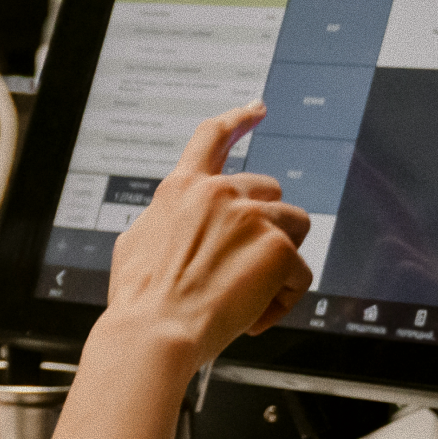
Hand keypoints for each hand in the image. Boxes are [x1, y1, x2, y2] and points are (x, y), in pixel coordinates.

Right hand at [104, 102, 313, 366]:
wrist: (154, 330)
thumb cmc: (141, 297)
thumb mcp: (137, 241)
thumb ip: (166, 220)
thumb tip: (174, 222)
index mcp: (182, 189)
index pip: (211, 137)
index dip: (237, 119)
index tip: (256, 108)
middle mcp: (218, 193)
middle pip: (270, 190)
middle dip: (266, 224)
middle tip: (248, 262)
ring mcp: (251, 217)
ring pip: (294, 227)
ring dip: (280, 260)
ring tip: (252, 294)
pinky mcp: (277, 248)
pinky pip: (300, 273)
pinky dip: (283, 299)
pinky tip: (254, 315)